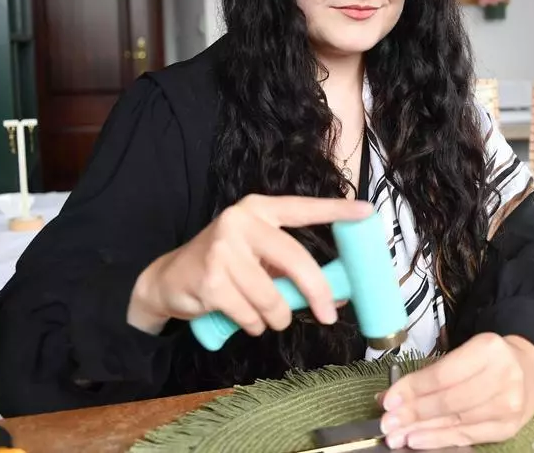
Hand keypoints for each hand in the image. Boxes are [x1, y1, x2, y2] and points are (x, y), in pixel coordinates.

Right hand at [127, 194, 372, 335]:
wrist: (167, 280)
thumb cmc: (224, 267)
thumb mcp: (258, 258)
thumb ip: (292, 269)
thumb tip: (338, 295)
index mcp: (258, 210)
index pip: (303, 208)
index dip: (335, 211)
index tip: (366, 212)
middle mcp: (240, 222)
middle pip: (296, 260)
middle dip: (317, 293)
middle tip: (328, 316)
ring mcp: (222, 250)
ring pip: (274, 298)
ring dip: (277, 317)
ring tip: (265, 315)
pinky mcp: (210, 281)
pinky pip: (251, 315)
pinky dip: (254, 325)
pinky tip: (243, 318)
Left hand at [379, 333, 533, 448]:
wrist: (528, 369)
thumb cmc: (487, 361)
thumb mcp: (462, 355)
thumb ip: (428, 374)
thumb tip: (389, 396)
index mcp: (489, 349)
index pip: (443, 374)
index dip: (413, 390)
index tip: (388, 401)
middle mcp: (504, 376)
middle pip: (449, 400)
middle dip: (413, 414)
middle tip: (388, 424)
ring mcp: (509, 404)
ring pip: (457, 421)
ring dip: (423, 431)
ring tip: (398, 437)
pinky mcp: (509, 427)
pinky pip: (468, 436)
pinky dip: (441, 440)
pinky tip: (420, 441)